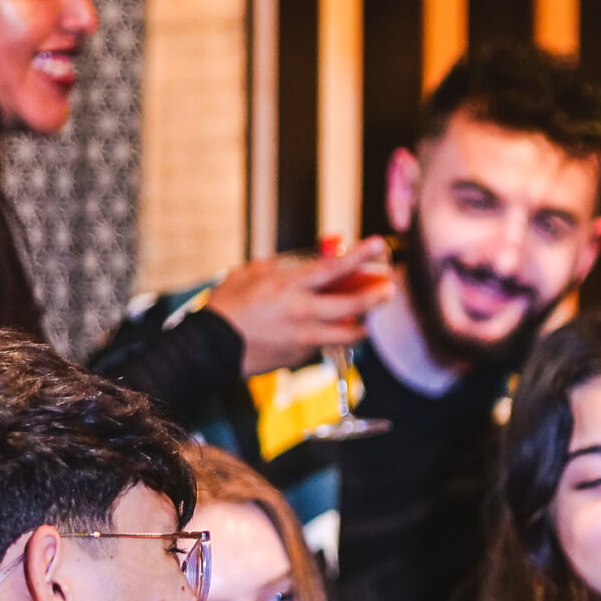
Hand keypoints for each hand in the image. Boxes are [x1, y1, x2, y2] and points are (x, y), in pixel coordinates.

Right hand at [208, 240, 395, 375]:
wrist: (211, 347)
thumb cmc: (228, 306)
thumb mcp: (250, 274)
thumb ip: (281, 267)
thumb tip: (302, 263)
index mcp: (289, 286)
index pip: (334, 268)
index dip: (360, 255)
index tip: (378, 244)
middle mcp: (302, 312)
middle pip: (353, 305)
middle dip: (377, 296)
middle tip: (389, 289)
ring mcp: (305, 337)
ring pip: (349, 333)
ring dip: (362, 324)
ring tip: (366, 318)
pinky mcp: (302, 356)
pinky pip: (325, 345)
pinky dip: (329, 336)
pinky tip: (324, 331)